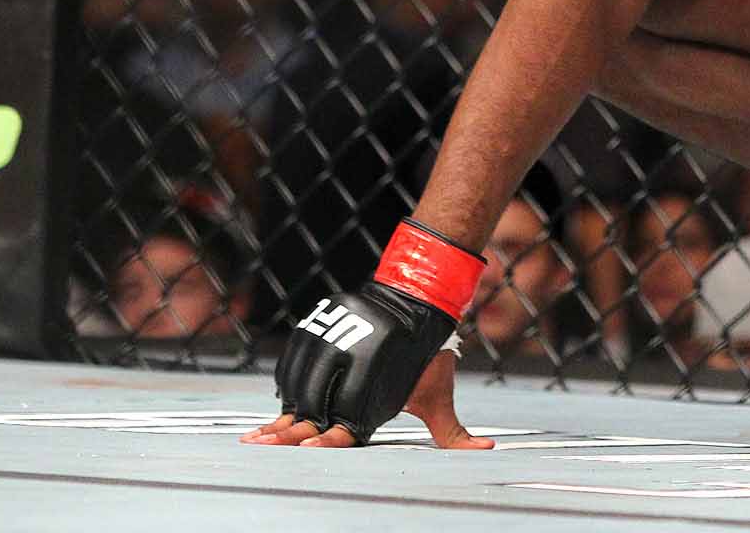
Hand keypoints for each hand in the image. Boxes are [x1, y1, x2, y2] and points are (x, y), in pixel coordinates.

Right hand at [243, 217, 486, 447]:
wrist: (417, 296)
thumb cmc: (427, 356)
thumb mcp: (439, 395)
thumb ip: (453, 433)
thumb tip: (489, 452)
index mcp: (376, 392)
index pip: (347, 423)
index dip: (328, 438)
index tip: (309, 446)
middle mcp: (351, 369)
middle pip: (313, 408)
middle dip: (286, 431)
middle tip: (260, 444)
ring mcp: (332, 346)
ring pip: (299, 385)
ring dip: (281, 409)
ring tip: (261, 433)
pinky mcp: (320, 329)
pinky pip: (295, 361)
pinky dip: (287, 381)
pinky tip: (280, 400)